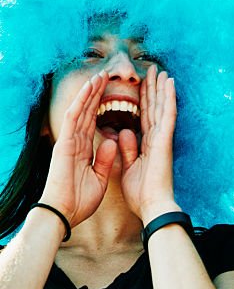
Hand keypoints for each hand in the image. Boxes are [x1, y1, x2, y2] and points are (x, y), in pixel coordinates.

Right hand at [41, 72, 117, 227]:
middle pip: (87, 112)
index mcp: (84, 150)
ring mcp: (69, 141)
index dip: (101, 107)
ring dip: (89, 92)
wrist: (65, 213)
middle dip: (96, 93)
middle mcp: (75, 142)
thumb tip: (112, 141)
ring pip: (80, 109)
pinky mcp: (64, 143)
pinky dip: (81, 101)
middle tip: (105, 75)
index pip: (93, 122)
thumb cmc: (80, 200)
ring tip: (99, 75)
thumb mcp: (100, 177)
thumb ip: (105, 159)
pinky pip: (73, 117)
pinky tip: (89, 88)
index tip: (111, 92)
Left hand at [119, 65, 177, 222]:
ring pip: (162, 107)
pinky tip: (169, 83)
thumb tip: (124, 131)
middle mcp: (157, 139)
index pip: (145, 117)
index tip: (142, 85)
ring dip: (161, 88)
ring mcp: (162, 138)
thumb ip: (127, 149)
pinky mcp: (165, 140)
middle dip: (153, 89)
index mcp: (148, 145)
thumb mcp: (128, 168)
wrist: (152, 206)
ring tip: (161, 70)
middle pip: (154, 108)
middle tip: (153, 70)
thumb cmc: (142, 193)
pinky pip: (167, 114)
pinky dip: (169, 98)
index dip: (144, 100)